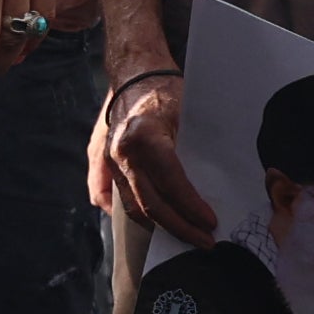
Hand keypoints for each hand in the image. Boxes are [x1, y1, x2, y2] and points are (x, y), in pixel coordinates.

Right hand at [91, 67, 216, 239]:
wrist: (134, 74)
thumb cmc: (166, 92)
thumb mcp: (189, 116)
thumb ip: (195, 152)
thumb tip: (213, 189)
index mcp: (144, 136)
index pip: (171, 184)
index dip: (191, 208)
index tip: (211, 223)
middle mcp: (121, 151)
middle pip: (150, 203)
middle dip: (180, 227)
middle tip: (205, 240)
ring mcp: (107, 159)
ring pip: (132, 205)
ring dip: (159, 225)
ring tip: (184, 233)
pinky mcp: (99, 162)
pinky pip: (107, 197)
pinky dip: (127, 213)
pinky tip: (147, 225)